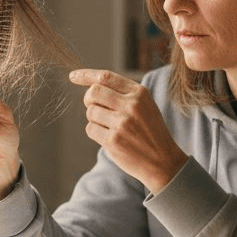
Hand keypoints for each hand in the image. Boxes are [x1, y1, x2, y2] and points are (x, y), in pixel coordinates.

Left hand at [69, 69, 187, 193]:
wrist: (163, 161)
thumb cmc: (150, 132)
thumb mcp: (144, 106)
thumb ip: (123, 94)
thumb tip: (92, 86)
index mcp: (139, 93)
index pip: (106, 77)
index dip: (86, 75)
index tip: (73, 76)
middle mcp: (131, 105)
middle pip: (93, 92)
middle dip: (88, 99)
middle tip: (94, 108)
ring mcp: (122, 123)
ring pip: (90, 112)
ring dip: (94, 119)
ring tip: (109, 127)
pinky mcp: (113, 140)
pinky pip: (90, 129)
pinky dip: (95, 132)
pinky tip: (109, 138)